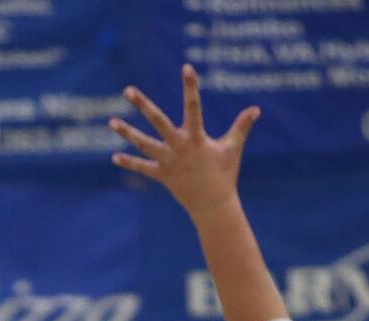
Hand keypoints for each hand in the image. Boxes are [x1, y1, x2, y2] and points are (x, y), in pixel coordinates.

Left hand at [109, 64, 259, 221]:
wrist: (213, 206)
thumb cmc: (225, 174)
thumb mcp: (233, 148)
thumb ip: (242, 126)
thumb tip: (256, 109)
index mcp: (197, 138)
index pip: (194, 107)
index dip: (191, 87)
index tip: (187, 67)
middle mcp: (179, 147)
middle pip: (158, 122)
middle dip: (143, 105)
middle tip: (127, 90)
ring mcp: (168, 161)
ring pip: (143, 144)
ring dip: (127, 133)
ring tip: (111, 121)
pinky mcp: (162, 175)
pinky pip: (143, 168)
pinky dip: (129, 163)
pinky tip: (114, 157)